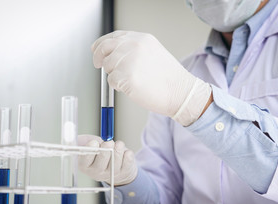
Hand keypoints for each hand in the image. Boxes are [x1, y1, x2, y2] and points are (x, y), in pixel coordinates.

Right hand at [77, 134, 137, 185]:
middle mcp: (97, 173)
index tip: (94, 142)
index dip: (90, 151)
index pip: (84, 160)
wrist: (115, 163)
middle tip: (109, 142)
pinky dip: (127, 154)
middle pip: (101, 162)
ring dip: (118, 149)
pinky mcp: (124, 173)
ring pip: (115, 161)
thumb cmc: (99, 151)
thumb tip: (69, 132)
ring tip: (118, 144)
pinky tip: (124, 152)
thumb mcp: (87, 144)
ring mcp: (111, 175)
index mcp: (84, 165)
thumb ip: (80, 140)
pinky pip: (127, 162)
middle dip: (106, 148)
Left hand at [91, 31, 211, 125]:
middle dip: (98, 57)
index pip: (113, 36)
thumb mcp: (152, 53)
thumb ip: (133, 50)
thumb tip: (114, 54)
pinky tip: (132, 87)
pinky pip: (111, 81)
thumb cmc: (169, 79)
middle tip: (98, 65)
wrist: (180, 93)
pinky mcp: (125, 76)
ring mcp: (129, 60)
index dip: (102, 44)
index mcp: (141, 39)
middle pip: (104, 47)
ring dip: (113, 75)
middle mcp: (133, 45)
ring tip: (130, 81)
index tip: (97, 50)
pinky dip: (117, 86)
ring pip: (107, 66)